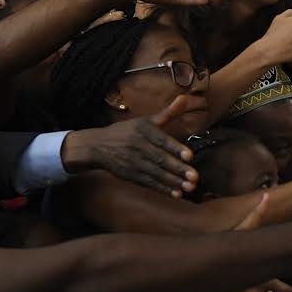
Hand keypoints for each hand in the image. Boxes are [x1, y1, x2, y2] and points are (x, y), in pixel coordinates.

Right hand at [60, 95, 199, 195]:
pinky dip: (162, 189)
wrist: (97, 146)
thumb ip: (168, 113)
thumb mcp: (146, 120)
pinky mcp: (130, 175)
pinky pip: (148, 183)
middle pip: (160, 159)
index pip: (161, 140)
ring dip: (173, 182)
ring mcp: (133, 162)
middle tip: (195, 177)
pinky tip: (176, 194)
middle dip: (178, 169)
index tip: (189, 156)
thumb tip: (185, 98)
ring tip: (190, 187)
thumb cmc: (128, 131)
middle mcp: (138, 146)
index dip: (175, 148)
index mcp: (144, 130)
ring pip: (156, 173)